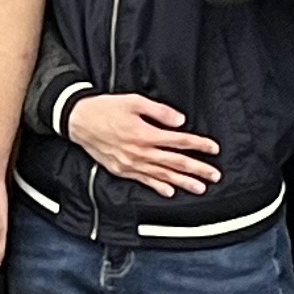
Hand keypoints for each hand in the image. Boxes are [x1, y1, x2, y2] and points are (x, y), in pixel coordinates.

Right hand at [68, 94, 219, 197]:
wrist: (78, 121)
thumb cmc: (106, 108)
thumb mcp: (134, 101)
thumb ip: (159, 111)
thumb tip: (180, 121)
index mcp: (145, 134)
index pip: (179, 141)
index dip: (199, 145)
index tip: (213, 149)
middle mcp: (140, 152)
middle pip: (175, 162)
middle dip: (198, 169)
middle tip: (215, 176)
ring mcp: (131, 164)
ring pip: (163, 175)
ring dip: (183, 182)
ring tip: (200, 188)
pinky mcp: (122, 170)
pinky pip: (144, 181)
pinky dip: (158, 187)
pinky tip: (170, 192)